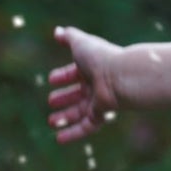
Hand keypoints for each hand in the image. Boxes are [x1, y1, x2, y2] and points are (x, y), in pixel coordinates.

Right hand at [47, 25, 124, 143]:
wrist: (120, 76)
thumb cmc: (100, 58)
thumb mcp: (81, 44)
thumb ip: (68, 37)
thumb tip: (57, 31)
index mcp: (92, 67)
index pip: (75, 72)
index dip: (64, 76)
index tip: (51, 79)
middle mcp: (96, 84)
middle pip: (78, 93)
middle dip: (64, 97)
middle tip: (50, 101)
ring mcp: (99, 100)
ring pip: (80, 112)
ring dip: (65, 117)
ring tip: (50, 121)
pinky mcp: (101, 114)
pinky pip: (86, 126)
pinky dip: (72, 133)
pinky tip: (59, 139)